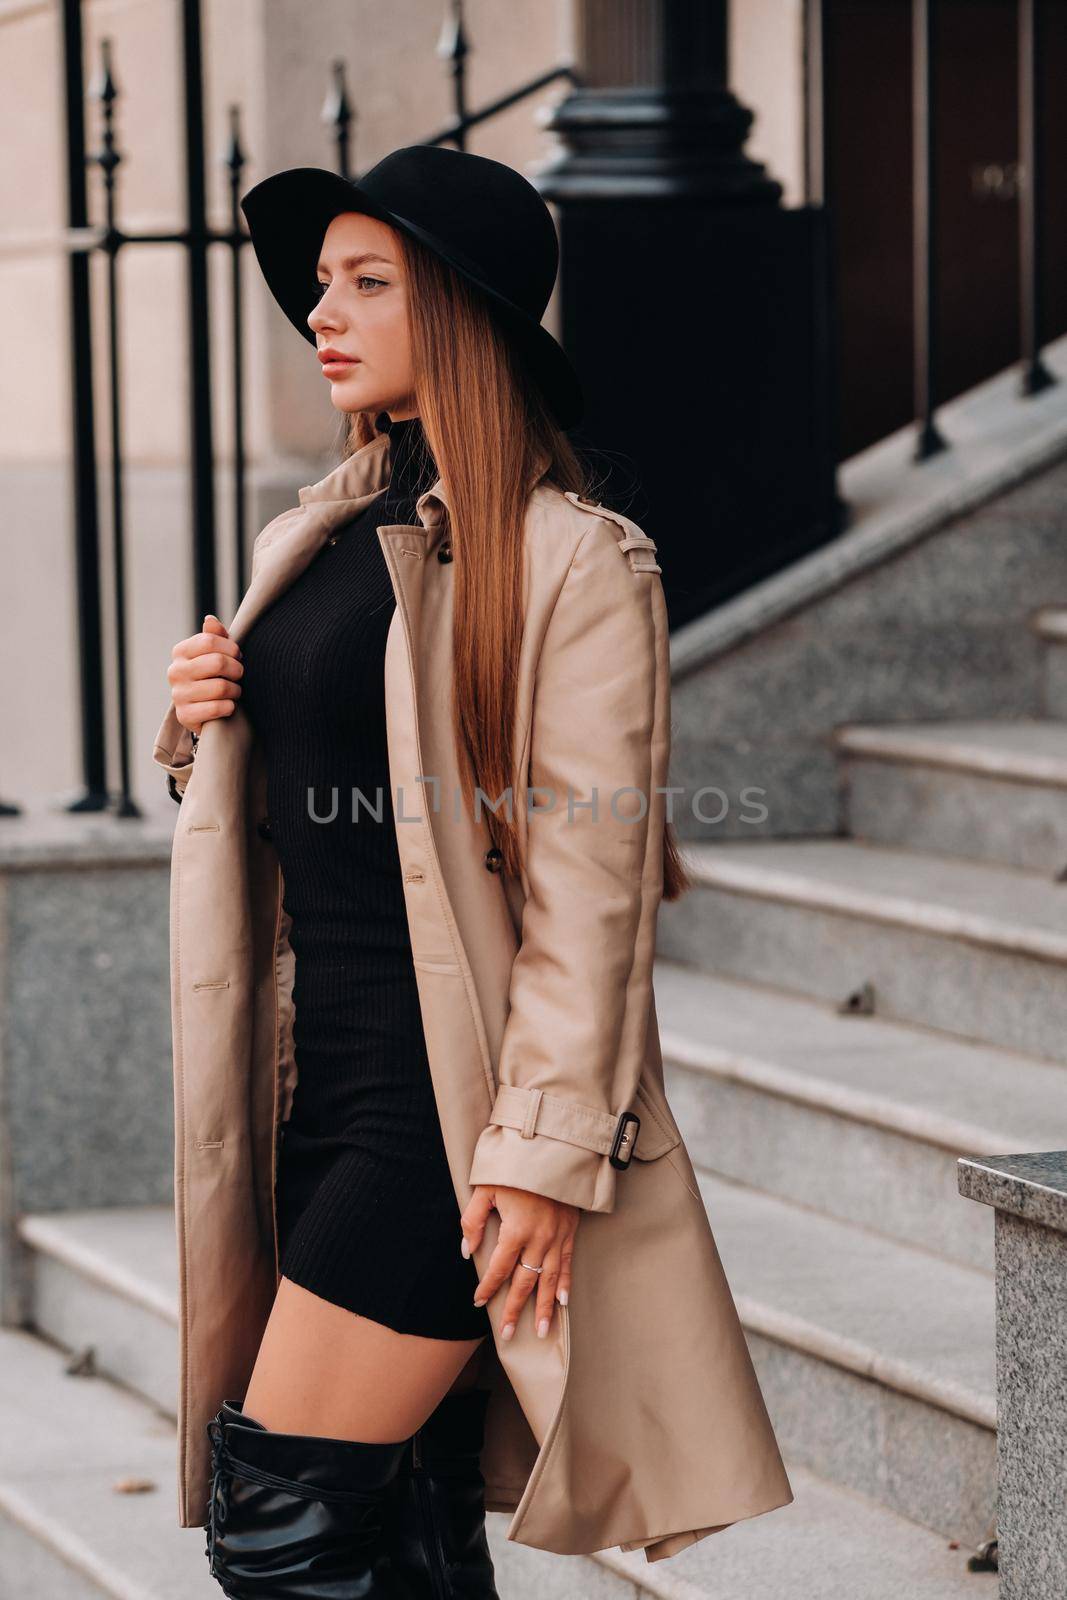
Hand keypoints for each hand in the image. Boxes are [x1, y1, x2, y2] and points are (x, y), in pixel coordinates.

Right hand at [168, 614, 243, 735]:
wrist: (203, 711)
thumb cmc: (213, 675)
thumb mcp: (214, 653)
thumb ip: (214, 636)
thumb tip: (210, 620)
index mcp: (180, 651)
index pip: (209, 641)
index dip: (231, 648)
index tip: (237, 656)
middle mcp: (175, 671)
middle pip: (218, 663)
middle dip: (237, 669)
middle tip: (238, 675)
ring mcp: (178, 694)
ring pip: (221, 687)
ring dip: (235, 690)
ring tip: (234, 691)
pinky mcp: (184, 716)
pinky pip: (216, 708)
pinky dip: (229, 707)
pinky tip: (228, 706)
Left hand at [460, 1184, 577, 1341]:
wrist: (552, 1151)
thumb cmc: (514, 1170)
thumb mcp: (485, 1189)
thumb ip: (472, 1220)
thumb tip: (466, 1251)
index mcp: (516, 1229)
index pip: (499, 1268)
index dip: (488, 1287)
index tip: (478, 1302)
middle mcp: (538, 1239)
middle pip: (525, 1282)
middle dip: (515, 1309)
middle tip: (507, 1334)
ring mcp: (557, 1237)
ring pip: (549, 1280)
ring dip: (544, 1307)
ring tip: (540, 1331)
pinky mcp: (569, 1232)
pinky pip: (567, 1264)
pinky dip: (565, 1284)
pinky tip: (563, 1303)